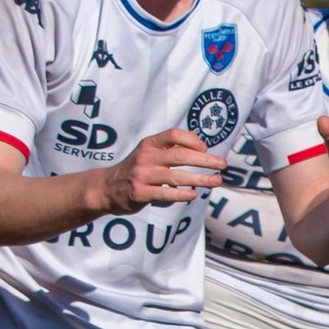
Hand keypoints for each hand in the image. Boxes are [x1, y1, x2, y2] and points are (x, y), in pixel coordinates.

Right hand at [102, 128, 223, 212]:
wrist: (106, 188)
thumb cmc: (136, 169)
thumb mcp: (149, 152)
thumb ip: (171, 147)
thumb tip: (198, 140)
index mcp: (149, 144)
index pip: (173, 135)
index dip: (192, 140)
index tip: (206, 149)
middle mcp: (146, 157)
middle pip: (180, 155)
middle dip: (205, 160)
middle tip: (222, 164)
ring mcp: (142, 175)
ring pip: (176, 176)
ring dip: (200, 179)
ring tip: (216, 181)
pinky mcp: (140, 193)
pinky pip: (165, 193)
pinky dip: (182, 194)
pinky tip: (194, 194)